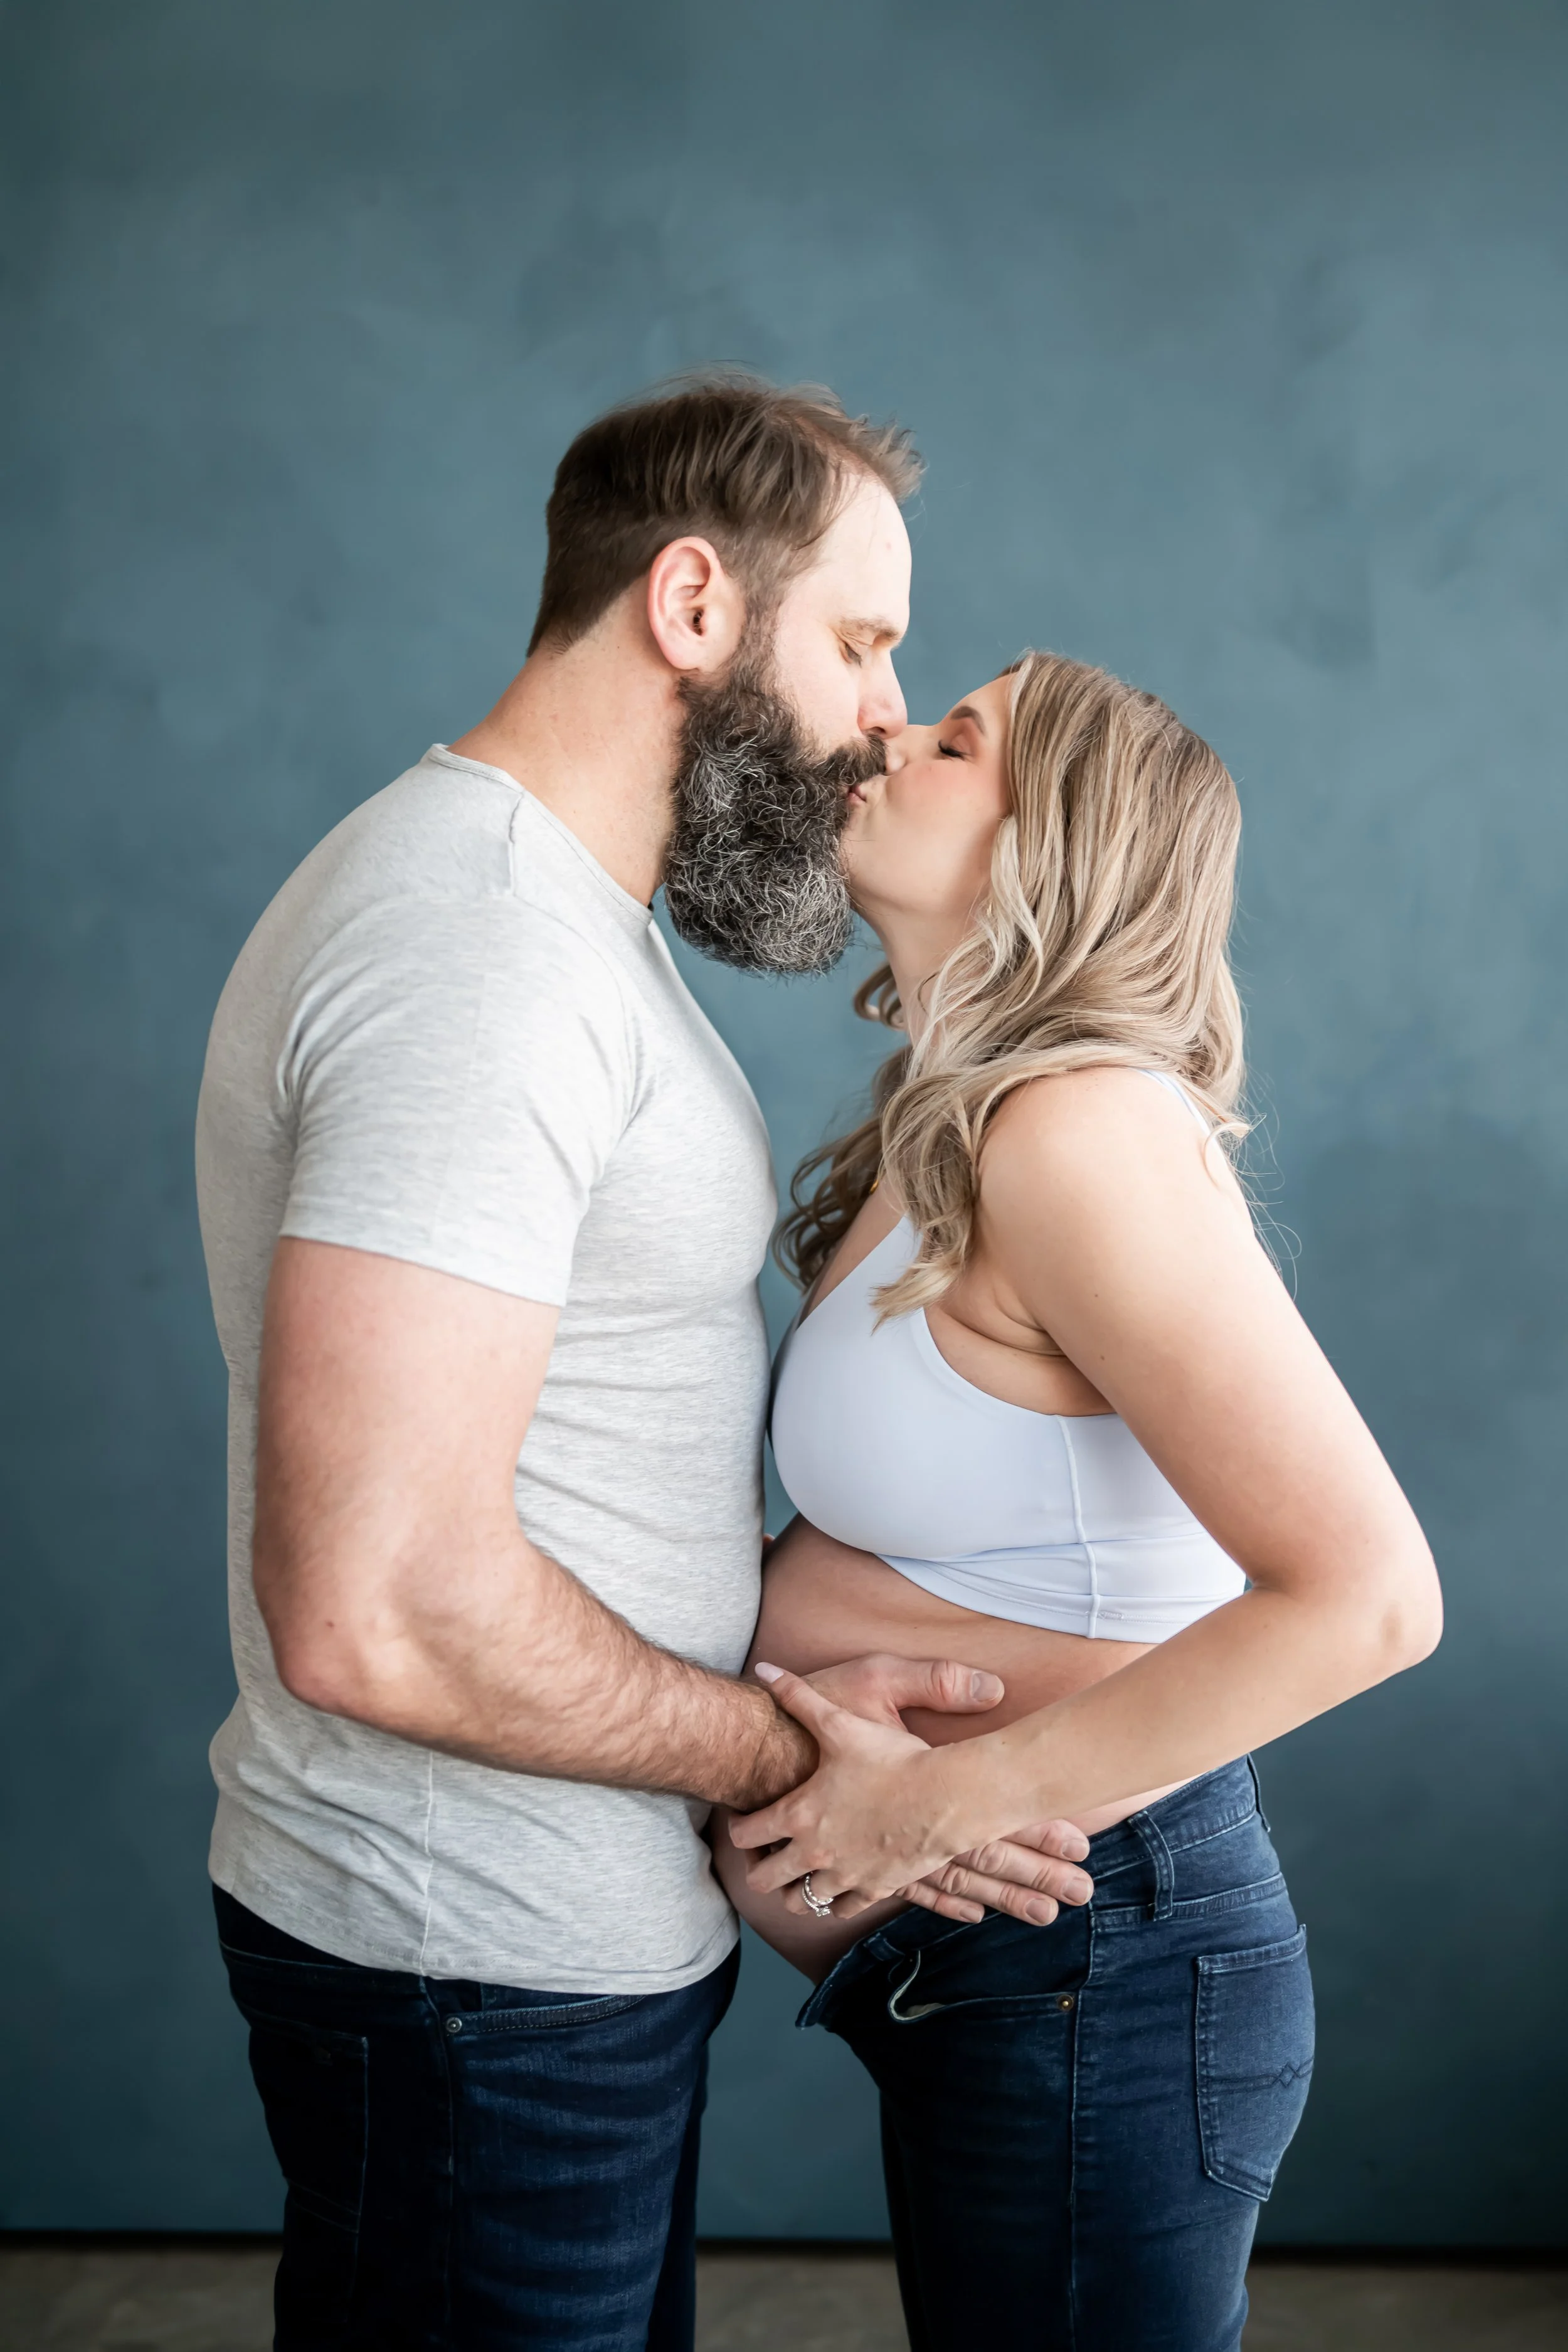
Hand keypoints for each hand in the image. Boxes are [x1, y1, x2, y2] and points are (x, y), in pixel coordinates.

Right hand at [791, 1654, 1092, 1926]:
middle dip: (1033, 1878)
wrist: (760, 1755)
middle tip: (1081, 1892)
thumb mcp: (877, 1684)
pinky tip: (972, 1912)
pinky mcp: (859, 1866)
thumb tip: (992, 1686)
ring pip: (950, 1885)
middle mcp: (904, 1835)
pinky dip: (945, 1903)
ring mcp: (880, 1858)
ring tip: (1047, 1913)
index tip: (1084, 1843)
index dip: (1036, 1833)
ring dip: (1002, 1898)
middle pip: (981, 1863)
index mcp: (918, 1795)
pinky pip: (908, 1894)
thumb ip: (933, 1682)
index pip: (989, 1819)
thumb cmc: (822, 1722)